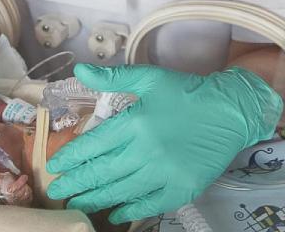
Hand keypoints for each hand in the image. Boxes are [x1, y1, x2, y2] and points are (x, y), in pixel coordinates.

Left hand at [46, 64, 281, 223]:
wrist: (230, 111)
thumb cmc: (186, 93)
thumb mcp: (148, 78)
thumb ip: (112, 78)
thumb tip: (79, 70)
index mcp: (135, 123)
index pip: (93, 145)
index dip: (71, 158)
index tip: (54, 166)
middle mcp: (146, 150)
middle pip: (102, 172)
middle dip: (75, 183)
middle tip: (57, 192)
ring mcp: (164, 173)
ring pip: (121, 191)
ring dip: (95, 199)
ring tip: (77, 204)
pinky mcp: (182, 188)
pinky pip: (149, 204)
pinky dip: (130, 211)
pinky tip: (114, 214)